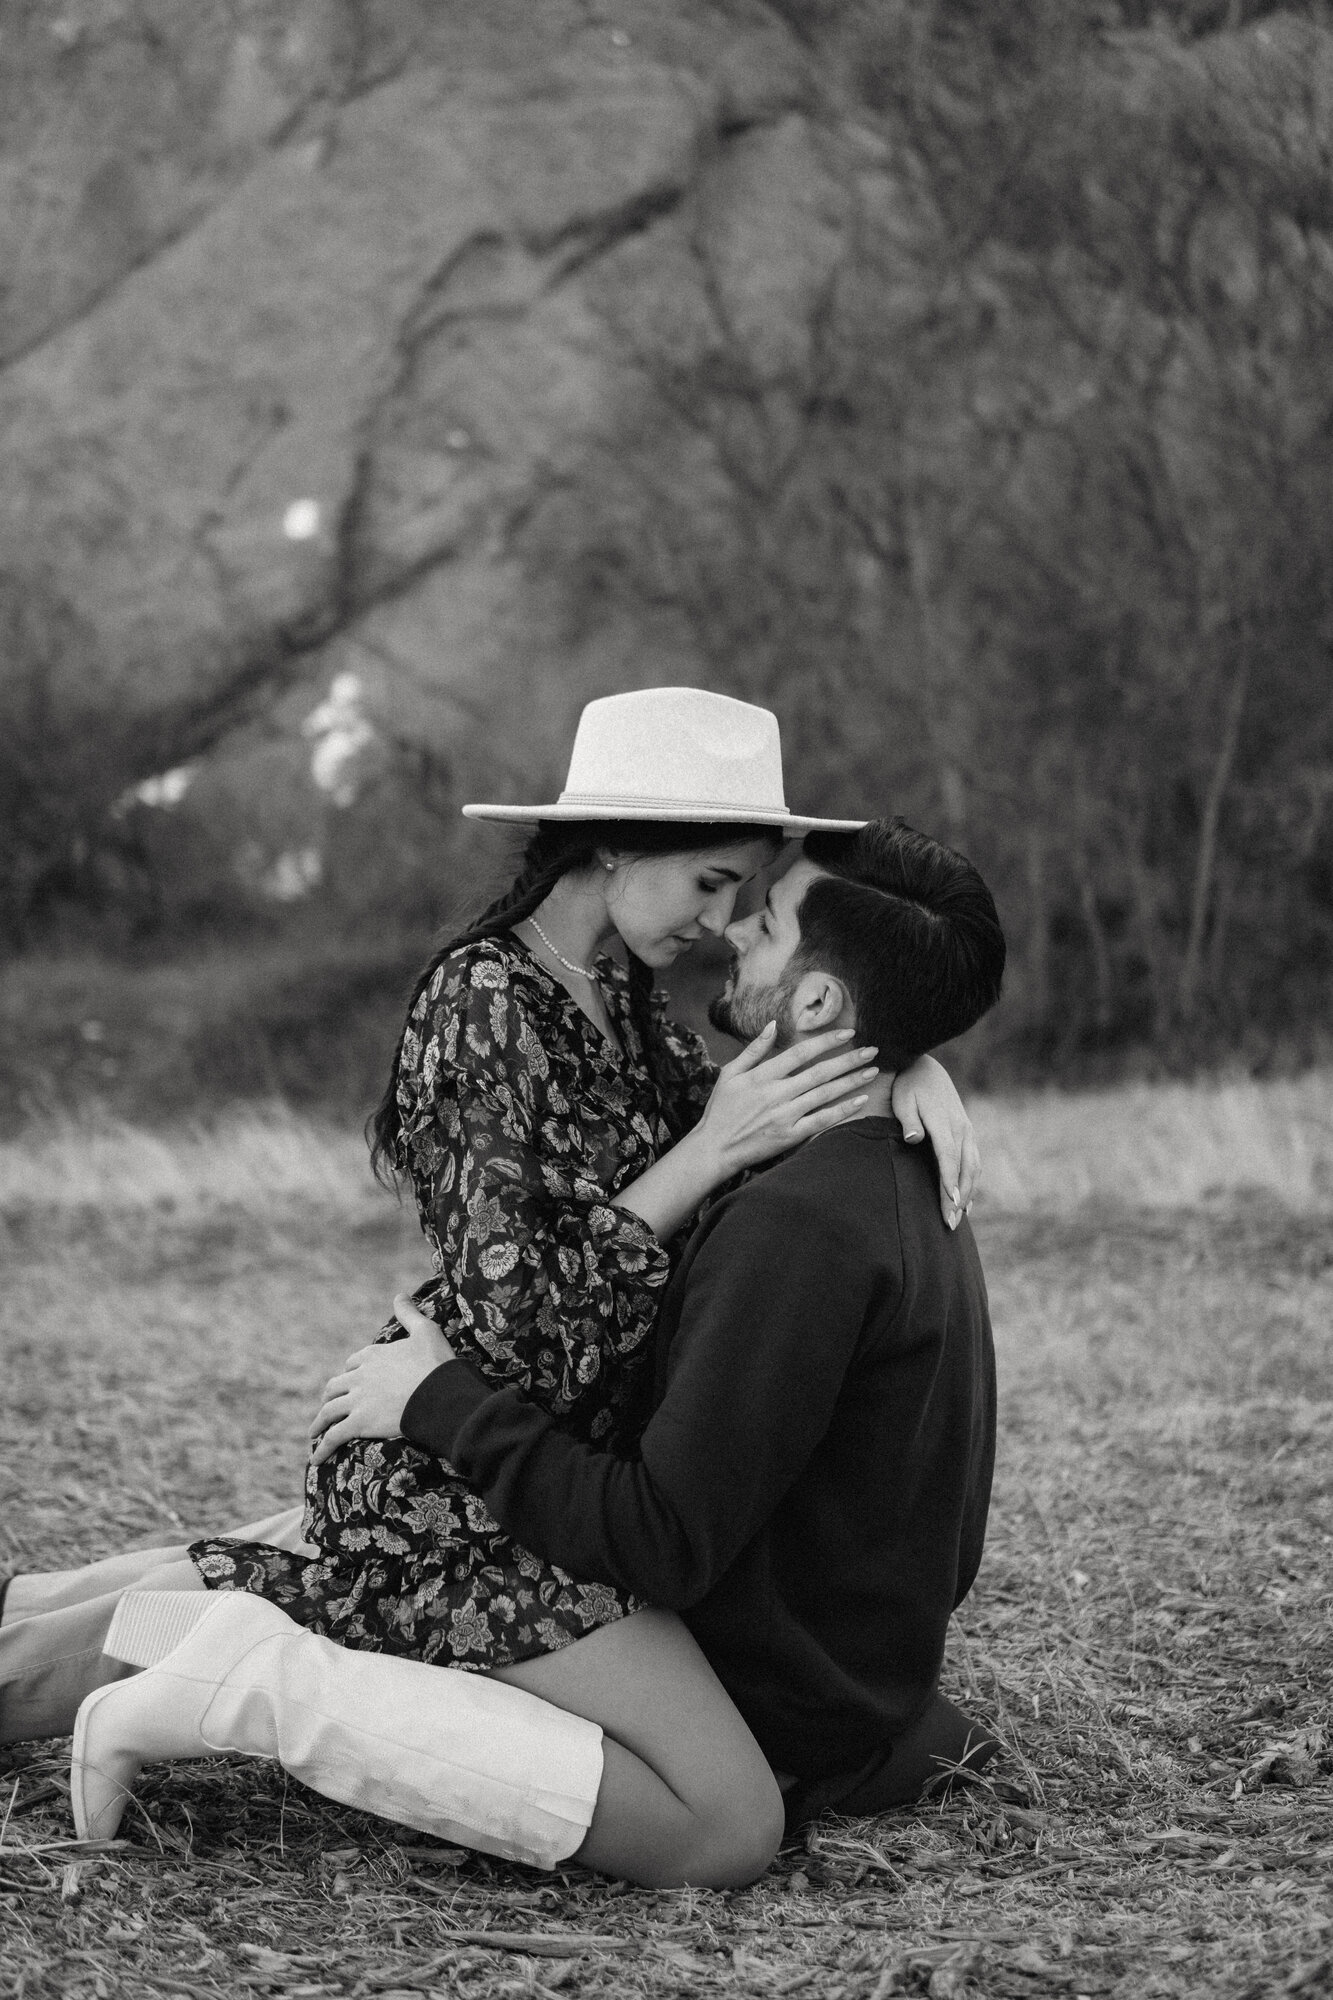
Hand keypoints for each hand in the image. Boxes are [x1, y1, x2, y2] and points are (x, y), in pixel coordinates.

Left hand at [309, 1296, 456, 1465]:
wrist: (439, 1395)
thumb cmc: (436, 1364)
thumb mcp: (426, 1330)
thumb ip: (409, 1314)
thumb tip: (399, 1294)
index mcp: (373, 1354)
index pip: (353, 1363)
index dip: (351, 1374)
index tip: (350, 1383)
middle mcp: (359, 1376)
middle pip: (335, 1386)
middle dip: (330, 1397)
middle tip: (328, 1408)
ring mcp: (357, 1400)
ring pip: (329, 1411)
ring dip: (319, 1422)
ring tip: (313, 1434)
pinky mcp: (358, 1423)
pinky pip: (333, 1437)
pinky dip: (322, 1448)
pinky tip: (315, 1460)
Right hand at [692, 1024, 880, 1175]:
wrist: (714, 1148)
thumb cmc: (721, 1110)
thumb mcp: (730, 1073)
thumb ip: (754, 1049)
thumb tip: (774, 1024)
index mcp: (762, 1076)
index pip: (801, 1053)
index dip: (826, 1041)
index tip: (848, 1034)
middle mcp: (776, 1094)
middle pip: (819, 1072)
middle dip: (848, 1060)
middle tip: (871, 1050)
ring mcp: (785, 1116)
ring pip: (824, 1094)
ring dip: (851, 1081)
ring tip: (872, 1071)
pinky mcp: (790, 1136)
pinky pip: (821, 1121)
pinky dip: (842, 1110)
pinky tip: (860, 1100)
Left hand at [891, 1054, 980, 1229]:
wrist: (926, 1068)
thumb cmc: (909, 1085)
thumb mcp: (902, 1098)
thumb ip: (908, 1119)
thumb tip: (912, 1138)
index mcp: (943, 1122)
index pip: (948, 1157)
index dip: (950, 1181)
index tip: (951, 1204)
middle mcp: (961, 1129)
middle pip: (964, 1169)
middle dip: (959, 1198)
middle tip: (950, 1224)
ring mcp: (967, 1131)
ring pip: (973, 1168)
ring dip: (967, 1195)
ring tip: (958, 1220)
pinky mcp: (968, 1134)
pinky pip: (974, 1163)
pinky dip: (971, 1183)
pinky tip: (966, 1203)